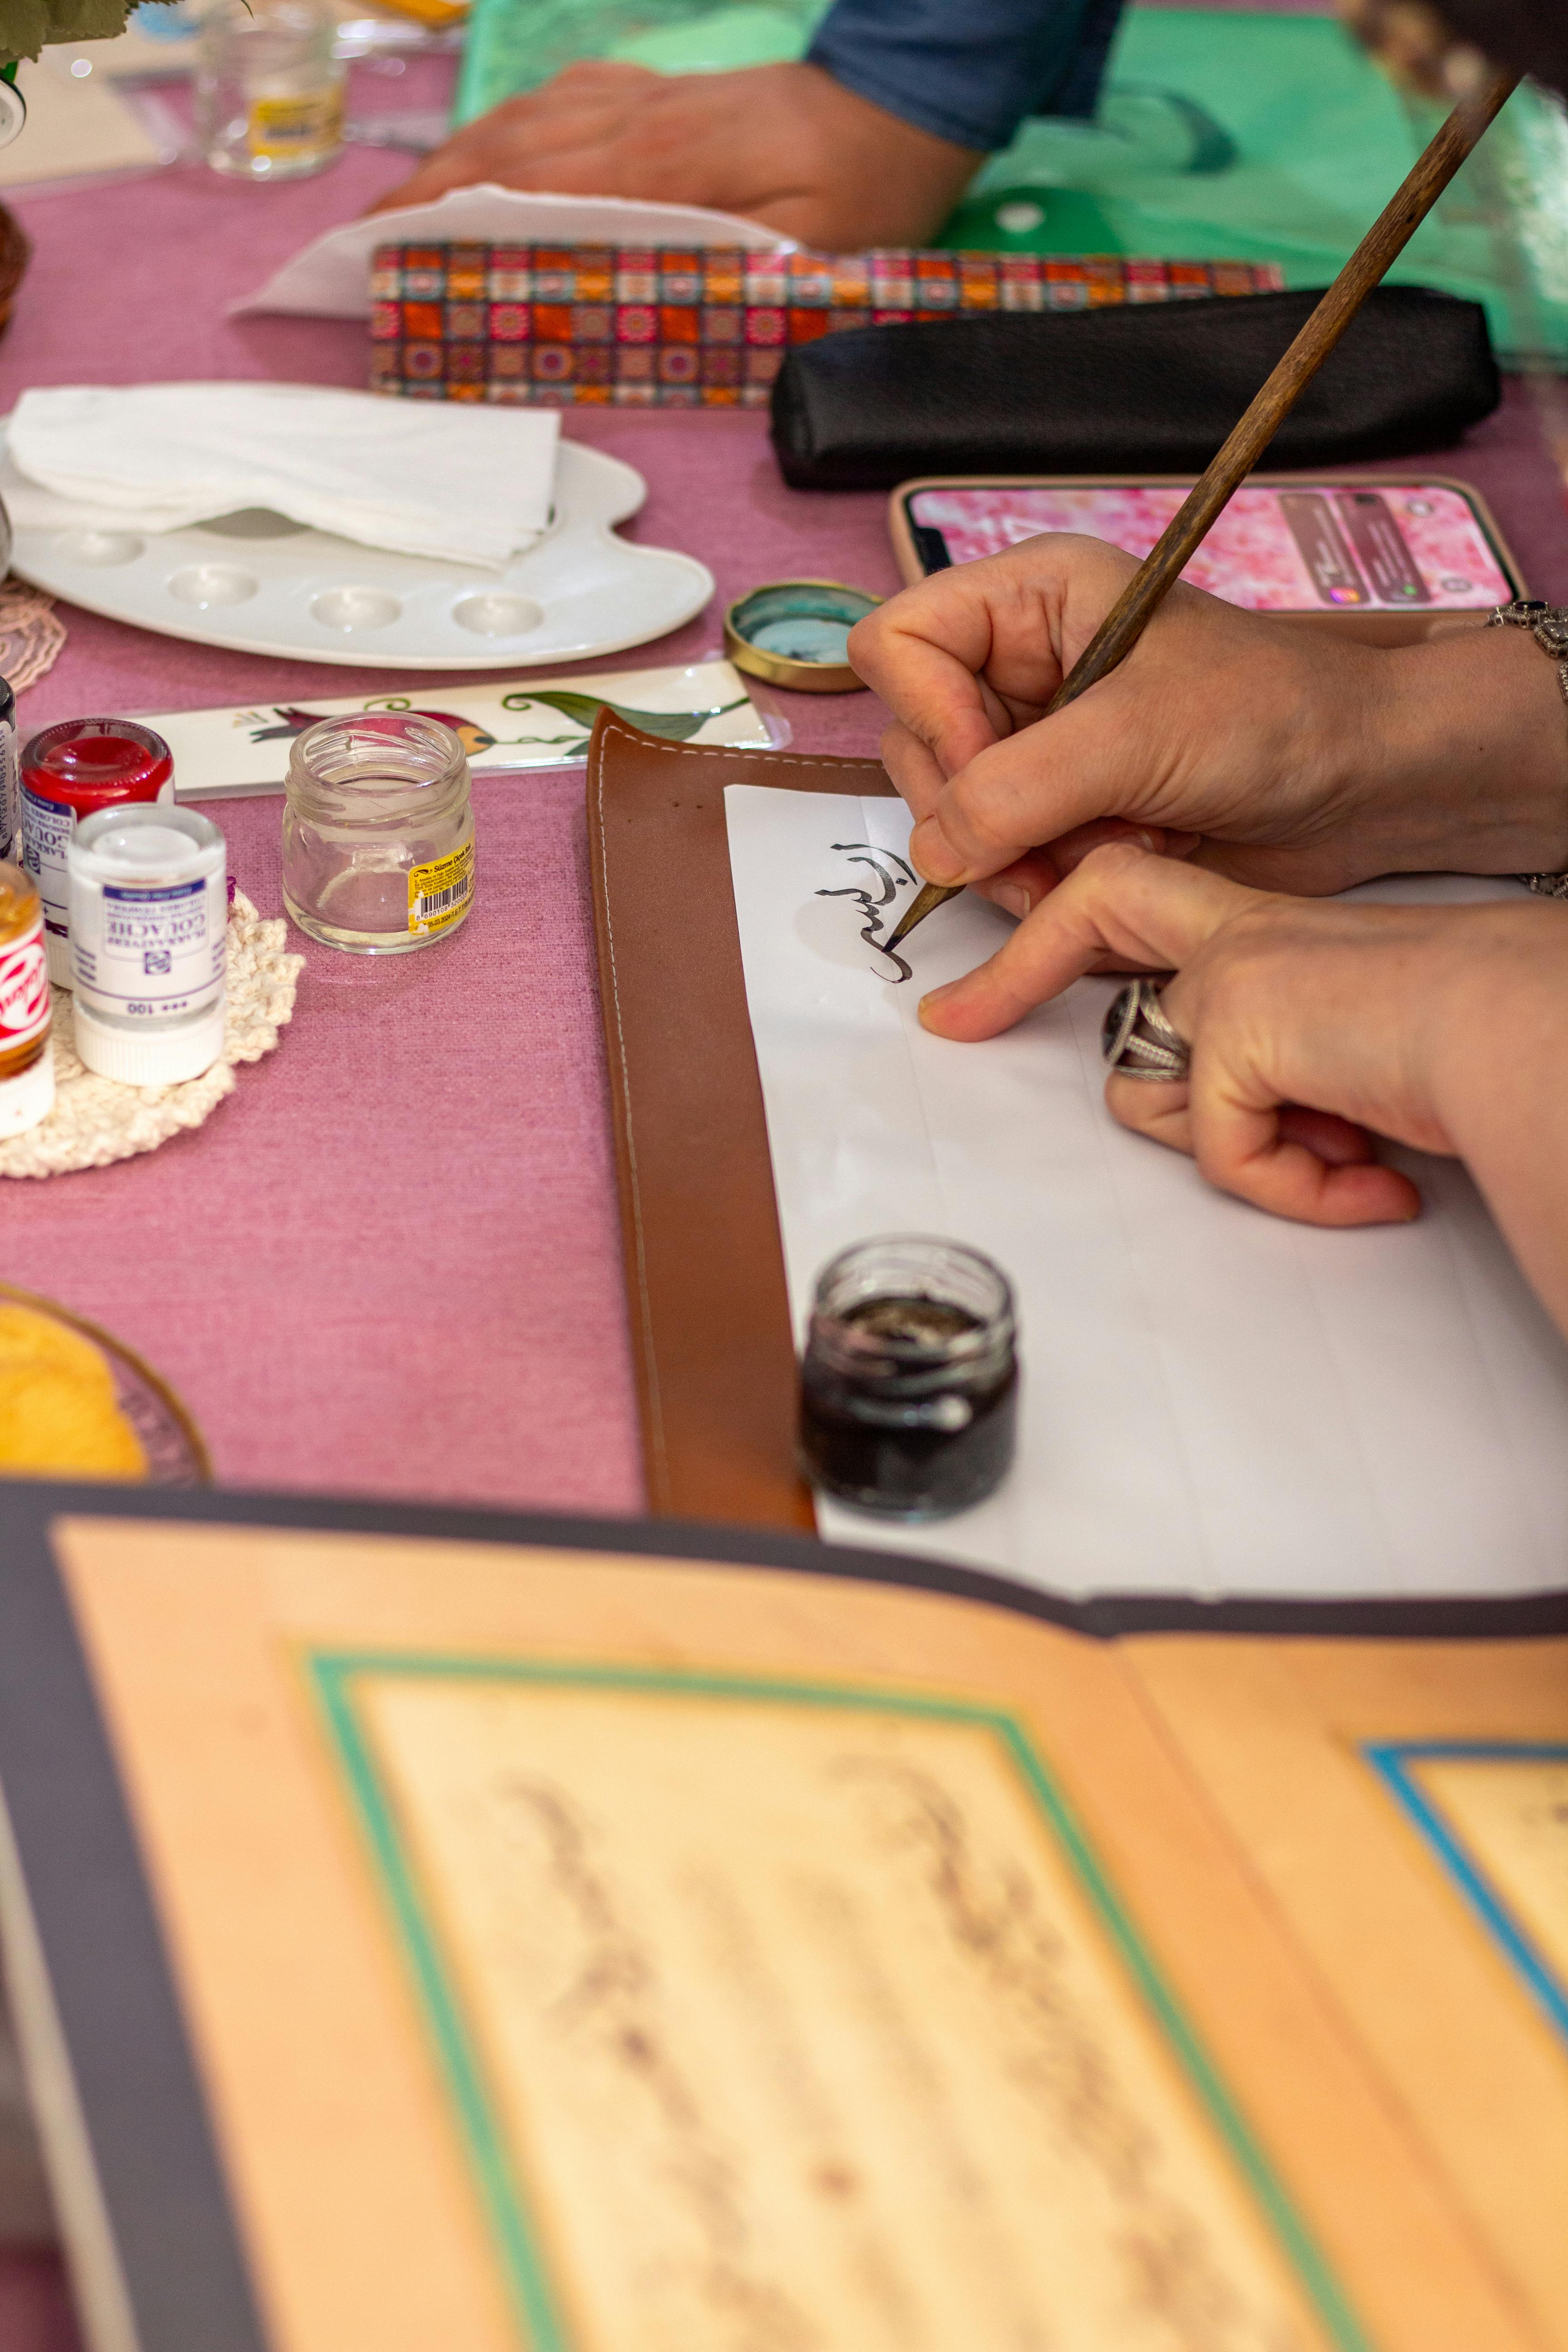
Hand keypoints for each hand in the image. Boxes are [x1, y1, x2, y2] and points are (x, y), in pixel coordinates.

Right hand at [369, 60, 980, 245]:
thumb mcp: (806, 249)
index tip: (392, 246)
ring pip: (525, 119)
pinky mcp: (659, 91)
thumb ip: (723, 267)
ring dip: (456, 159)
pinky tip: (487, 153)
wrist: (907, 102)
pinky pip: (562, 102)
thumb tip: (632, 285)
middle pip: (508, 148)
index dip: (455, 214)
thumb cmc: (866, 190)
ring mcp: (646, 96)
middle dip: (428, 191)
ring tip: (403, 205)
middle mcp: (639, 118)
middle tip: (364, 240)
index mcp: (667, 162)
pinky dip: (511, 129)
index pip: (535, 184)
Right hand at [846, 534, 1567, 912]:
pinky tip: (1121, 864)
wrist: (1361, 786)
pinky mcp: (1061, 814)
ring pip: (950, 821)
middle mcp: (1020, 668)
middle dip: (976, 813)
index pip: (897, 644)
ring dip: (1017, 858)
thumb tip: (934, 853)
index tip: (993, 768)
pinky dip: (1047, 881)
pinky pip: (999, 863)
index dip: (929, 716)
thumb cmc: (1275, 717)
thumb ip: (1017, 790)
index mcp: (1030, 601)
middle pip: (913, 746)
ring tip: (1106, 852)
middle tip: (1052, 840)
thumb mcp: (1138, 735)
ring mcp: (1036, 746)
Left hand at [918, 843, 1567, 1344]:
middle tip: (956, 1023)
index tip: (983, 982)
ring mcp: (1232, 975)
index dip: (1058, 935)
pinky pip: (1224, 1154)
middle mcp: (1239, 934)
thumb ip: (1276, 1071)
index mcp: (1269, 928)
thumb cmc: (1472, 1037)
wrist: (1521, 1030)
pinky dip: (1295, 1190)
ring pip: (1148, 1089)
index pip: (1136, 901)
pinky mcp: (1239, 1028)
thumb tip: (1260, 1128)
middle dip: (1014, 974)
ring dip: (1237, 1149)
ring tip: (1342, 1146)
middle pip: (1095, 921)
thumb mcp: (1345, 1056)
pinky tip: (1371, 1185)